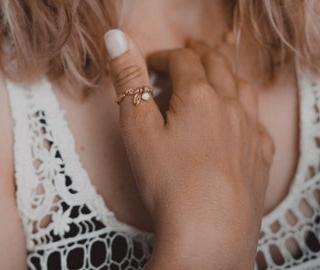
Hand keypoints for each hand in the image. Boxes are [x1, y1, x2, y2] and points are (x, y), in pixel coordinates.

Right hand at [104, 29, 273, 268]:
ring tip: (215, 73)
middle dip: (198, 54)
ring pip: (242, 86)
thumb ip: (128, 80)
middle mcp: (231, 106)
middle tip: (186, 51)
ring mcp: (250, 129)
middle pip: (217, 65)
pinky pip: (257, 118)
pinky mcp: (260, 154)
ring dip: (226, 74)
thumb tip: (117, 38)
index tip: (151, 62)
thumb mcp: (137, 128)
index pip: (182, 61)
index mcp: (199, 96)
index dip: (163, 56)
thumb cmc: (168, 181)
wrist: (209, 232)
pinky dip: (245, 106)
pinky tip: (238, 115)